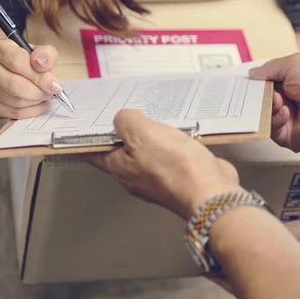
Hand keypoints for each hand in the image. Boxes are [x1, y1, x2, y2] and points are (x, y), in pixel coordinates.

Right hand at [0, 39, 60, 118]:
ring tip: (45, 97)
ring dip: (36, 102)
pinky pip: (12, 113)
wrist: (3, 67)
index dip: (40, 76)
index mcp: (0, 49)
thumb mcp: (38, 52)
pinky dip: (31, 112)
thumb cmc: (24, 60)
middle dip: (39, 92)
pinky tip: (39, 105)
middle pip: (15, 86)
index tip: (56, 85)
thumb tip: (44, 65)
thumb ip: (46, 55)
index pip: (18, 62)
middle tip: (52, 92)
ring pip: (15, 102)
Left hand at [90, 110, 241, 219]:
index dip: (88, 135)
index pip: (93, 151)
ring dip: (151, 136)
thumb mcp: (141, 133)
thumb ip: (126, 121)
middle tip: (126, 108)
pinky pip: (170, 154)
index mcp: (119, 168)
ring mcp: (158, 178)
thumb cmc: (173, 164)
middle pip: (121, 151)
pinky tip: (178, 130)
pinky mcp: (181, 176)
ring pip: (147, 152)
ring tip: (154, 114)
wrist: (210, 190)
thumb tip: (124, 119)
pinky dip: (171, 142)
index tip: (89, 119)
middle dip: (123, 131)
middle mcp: (135, 176)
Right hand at [250, 54, 299, 151]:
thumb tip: (252, 73)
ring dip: (267, 107)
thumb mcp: (292, 64)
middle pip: (258, 101)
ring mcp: (286, 119)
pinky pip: (270, 130)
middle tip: (257, 91)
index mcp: (288, 82)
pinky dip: (275, 120)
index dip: (253, 83)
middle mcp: (286, 100)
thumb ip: (269, 68)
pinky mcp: (286, 136)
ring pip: (261, 116)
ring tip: (279, 100)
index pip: (263, 84)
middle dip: (256, 96)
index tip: (242, 83)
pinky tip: (286, 112)